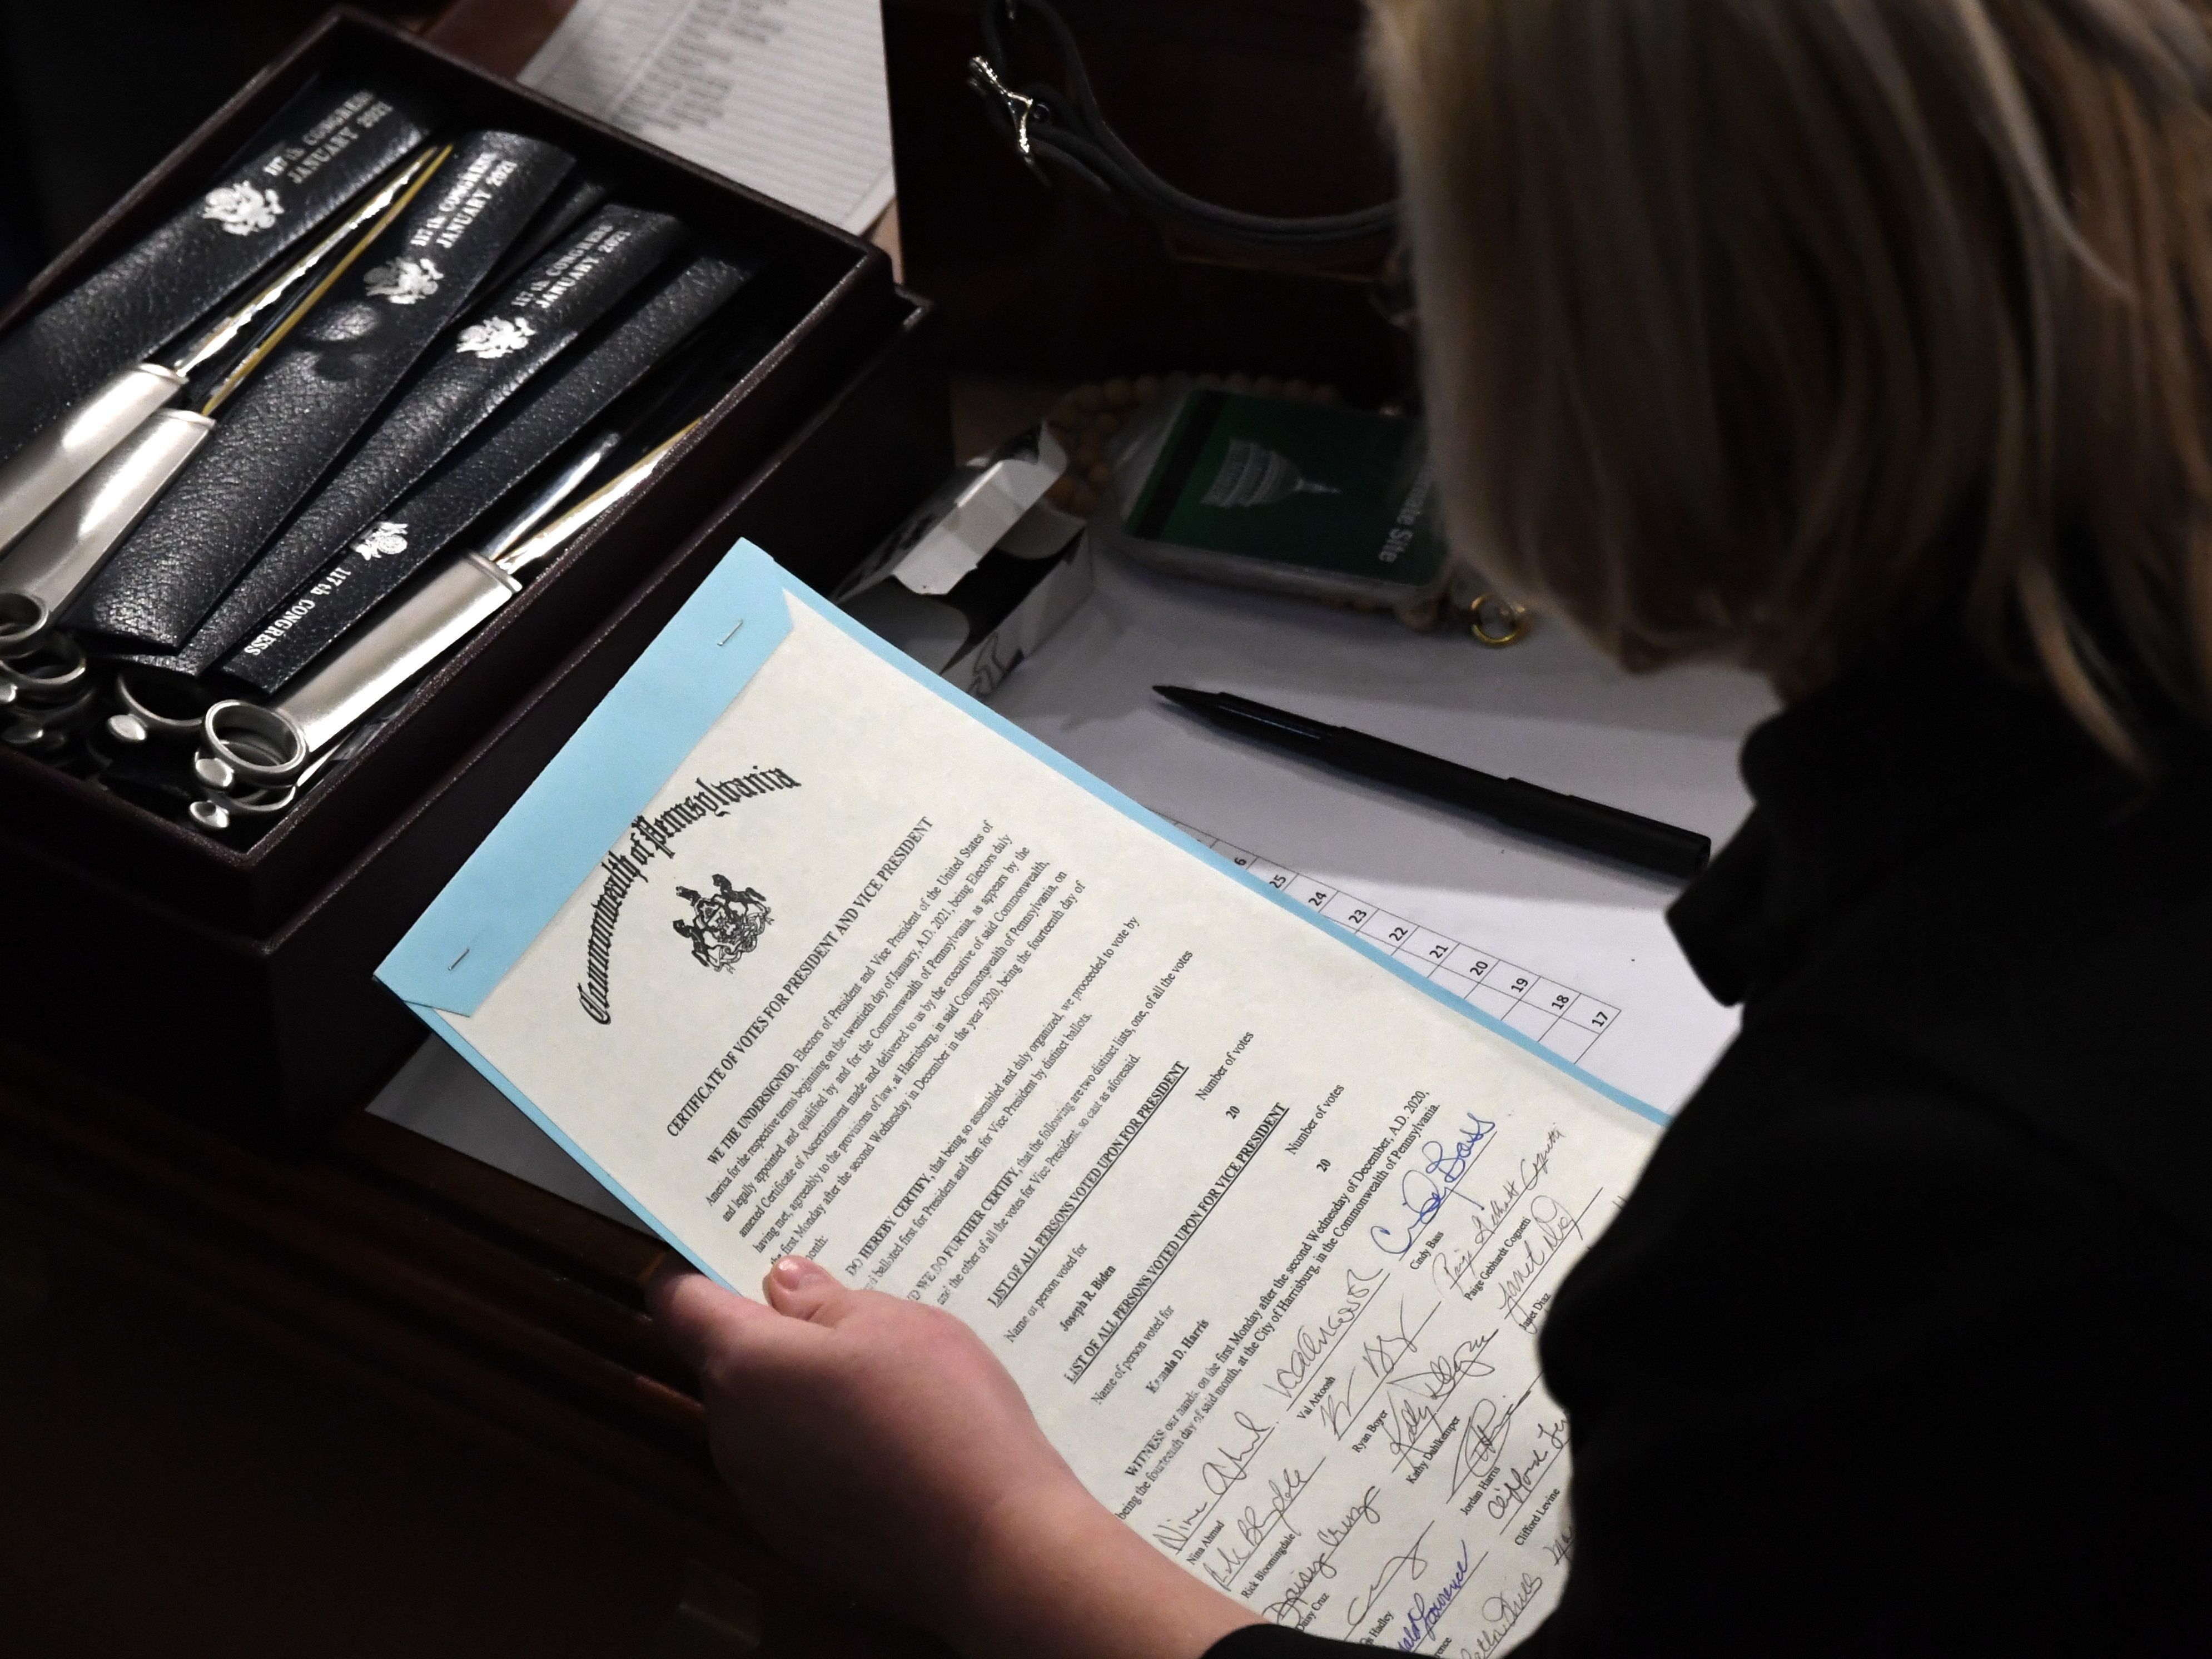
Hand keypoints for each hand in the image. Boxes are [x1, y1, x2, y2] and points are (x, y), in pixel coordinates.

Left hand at [649, 1255, 1256, 1658]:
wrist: (991, 1543)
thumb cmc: (939, 1411)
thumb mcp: (892, 1323)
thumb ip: (823, 1299)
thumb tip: (780, 1283)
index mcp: (744, 1365)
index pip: (677, 1304)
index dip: (694, 1270)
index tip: (727, 1249)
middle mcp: (733, 1433)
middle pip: (729, 1364)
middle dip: (774, 1334)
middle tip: (844, 1310)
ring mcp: (761, 1493)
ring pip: (765, 1418)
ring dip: (803, 1392)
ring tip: (884, 1378)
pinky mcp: (797, 1536)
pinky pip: (795, 1469)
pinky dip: (826, 1445)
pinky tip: (891, 1440)